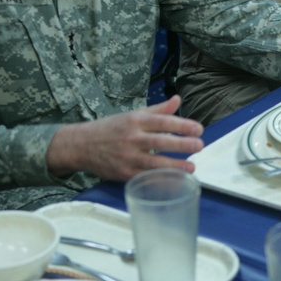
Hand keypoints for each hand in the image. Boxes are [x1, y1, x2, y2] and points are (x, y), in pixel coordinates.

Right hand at [46, 96, 204, 181]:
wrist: (80, 145)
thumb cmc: (110, 128)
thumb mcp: (133, 114)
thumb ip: (158, 110)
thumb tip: (177, 100)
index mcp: (135, 120)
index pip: (162, 122)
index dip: (182, 125)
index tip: (198, 129)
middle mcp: (131, 138)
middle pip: (160, 141)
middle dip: (182, 144)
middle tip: (199, 145)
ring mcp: (127, 157)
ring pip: (154, 162)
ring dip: (175, 165)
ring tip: (192, 167)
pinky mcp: (123, 173)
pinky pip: (145, 177)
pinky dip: (160, 178)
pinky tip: (173, 180)